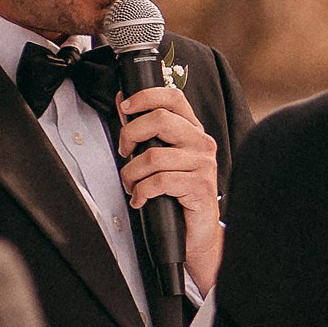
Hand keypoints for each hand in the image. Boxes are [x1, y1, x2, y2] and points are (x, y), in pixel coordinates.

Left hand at [115, 81, 221, 294]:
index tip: (126, 107)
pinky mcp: (200, 187)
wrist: (197, 230)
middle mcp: (201, 143)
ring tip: (131, 185)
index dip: (146, 96)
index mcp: (193, 131)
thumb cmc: (178, 193)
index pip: (173, 97)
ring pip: (153, 155)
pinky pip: (159, 182)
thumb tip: (124, 103)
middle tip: (124, 152)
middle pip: (159, 119)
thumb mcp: (160, 156)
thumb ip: (145, 131)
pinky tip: (141, 199)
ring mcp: (203, 165)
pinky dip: (141, 192)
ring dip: (131, 173)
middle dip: (130, 134)